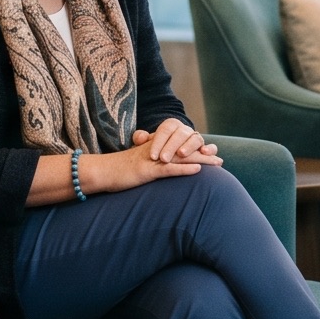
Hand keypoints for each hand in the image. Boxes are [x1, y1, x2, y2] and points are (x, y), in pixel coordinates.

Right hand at [86, 132, 207, 192]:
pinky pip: (169, 169)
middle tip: (220, 157)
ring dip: (201, 160)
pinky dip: (184, 168)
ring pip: (181, 157)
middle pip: (184, 150)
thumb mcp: (135, 165)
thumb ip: (148, 164)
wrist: (99, 172)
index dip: (195, 149)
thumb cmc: (115, 171)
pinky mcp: (146, 170)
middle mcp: (155, 151)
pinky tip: (198, 170)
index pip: (178, 146)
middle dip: (203, 153)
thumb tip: (159, 169)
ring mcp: (151, 160)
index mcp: (153, 149)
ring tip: (217, 163)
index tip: (210, 152)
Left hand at [135, 119, 222, 168]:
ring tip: (181, 154)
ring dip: (189, 146)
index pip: (165, 130)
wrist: (170, 156)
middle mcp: (185, 130)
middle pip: (180, 134)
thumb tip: (139, 137)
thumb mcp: (147, 143)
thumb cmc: (158, 150)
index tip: (152, 156)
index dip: (158, 142)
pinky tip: (205, 153)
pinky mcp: (206, 149)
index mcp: (171, 125)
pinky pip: (211, 147)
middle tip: (163, 159)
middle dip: (171, 146)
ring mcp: (196, 139)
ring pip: (195, 139)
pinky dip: (210, 149)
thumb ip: (141, 138)